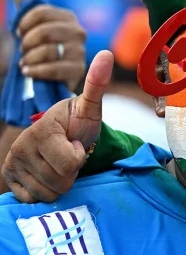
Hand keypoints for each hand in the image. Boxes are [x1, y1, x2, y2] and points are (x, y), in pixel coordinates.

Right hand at [1, 51, 110, 202]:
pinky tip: (46, 174)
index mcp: (42, 131)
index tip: (76, 143)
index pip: (71, 163)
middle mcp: (21, 146)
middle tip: (68, 156)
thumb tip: (106, 55)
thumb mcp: (90, 107)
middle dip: (71, 172)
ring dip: (59, 183)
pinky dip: (43, 192)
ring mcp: (12, 163)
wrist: (59, 136)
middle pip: (60, 181)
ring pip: (47, 193)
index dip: (79, 156)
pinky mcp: (9, 178)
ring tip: (58, 164)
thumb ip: (97, 85)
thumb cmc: (78, 123)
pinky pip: (32, 199)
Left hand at [11, 0, 86, 90]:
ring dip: (29, 58)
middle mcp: (79, 32)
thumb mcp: (31, 21)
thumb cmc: (40, 45)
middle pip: (43, 32)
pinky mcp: (79, 70)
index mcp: (67, 17)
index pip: (40, 12)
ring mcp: (81, 52)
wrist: (53, 74)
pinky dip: (35, 71)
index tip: (19, 32)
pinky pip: (52, 68)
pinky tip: (30, 71)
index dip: (23, 23)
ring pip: (46, 51)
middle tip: (23, 49)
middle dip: (26, 43)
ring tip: (27, 62)